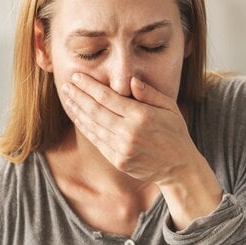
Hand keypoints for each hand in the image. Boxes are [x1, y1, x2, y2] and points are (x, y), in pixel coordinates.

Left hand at [61, 73, 200, 185]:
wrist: (179, 167)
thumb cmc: (175, 133)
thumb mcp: (170, 108)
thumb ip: (150, 93)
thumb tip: (130, 80)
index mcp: (142, 116)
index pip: (108, 97)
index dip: (89, 86)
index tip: (76, 76)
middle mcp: (129, 132)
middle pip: (96, 110)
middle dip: (78, 96)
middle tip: (66, 85)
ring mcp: (122, 148)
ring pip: (94, 126)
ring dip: (78, 112)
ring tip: (68, 99)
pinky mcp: (119, 161)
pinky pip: (98, 142)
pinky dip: (86, 129)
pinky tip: (79, 118)